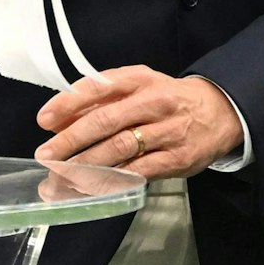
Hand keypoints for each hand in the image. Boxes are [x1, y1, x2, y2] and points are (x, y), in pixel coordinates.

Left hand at [32, 66, 242, 179]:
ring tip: (62, 176)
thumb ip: (99, 98)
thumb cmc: (167, 97)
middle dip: (71, 141)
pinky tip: (94, 185)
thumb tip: (58, 118)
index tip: (44, 120)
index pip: (97, 88)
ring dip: (87, 165)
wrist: (219, 112)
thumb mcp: (137, 85)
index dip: (67, 104)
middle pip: (105, 122)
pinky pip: (140, 170)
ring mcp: (167, 131)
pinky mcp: (177, 158)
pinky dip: (114, 178)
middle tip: (47, 155)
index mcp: (138, 79)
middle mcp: (153, 102)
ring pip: (120, 149)